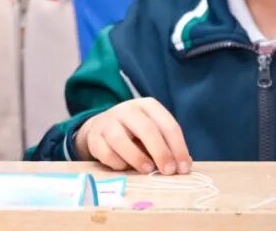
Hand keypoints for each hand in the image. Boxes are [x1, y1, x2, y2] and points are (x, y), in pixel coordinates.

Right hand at [74, 98, 191, 174]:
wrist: (103, 127)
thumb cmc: (136, 133)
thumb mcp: (154, 132)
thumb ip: (167, 146)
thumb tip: (181, 166)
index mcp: (147, 106)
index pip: (168, 125)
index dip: (178, 148)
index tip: (184, 168)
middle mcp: (126, 110)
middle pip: (146, 129)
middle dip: (161, 153)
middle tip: (168, 171)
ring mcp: (107, 122)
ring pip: (120, 140)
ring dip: (137, 158)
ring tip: (147, 170)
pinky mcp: (94, 137)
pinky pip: (106, 153)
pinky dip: (118, 164)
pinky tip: (125, 167)